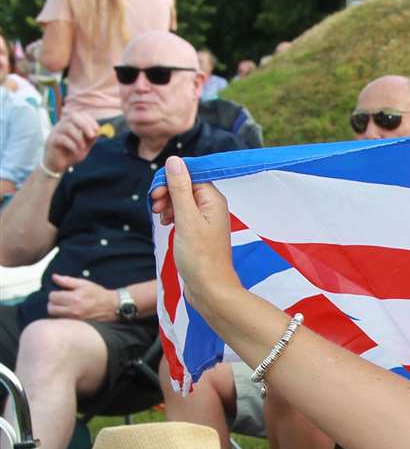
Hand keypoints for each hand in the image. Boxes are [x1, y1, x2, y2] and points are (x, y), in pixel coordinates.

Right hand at [41, 112, 99, 174]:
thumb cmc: (71, 153)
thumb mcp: (84, 146)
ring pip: (67, 127)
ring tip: (82, 147)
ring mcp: (55, 132)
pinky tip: (75, 151)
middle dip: (85, 125)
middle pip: (72, 116)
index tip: (98, 129)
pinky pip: (62, 138)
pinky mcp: (51, 141)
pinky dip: (72, 144)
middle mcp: (61, 125)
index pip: (79, 115)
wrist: (59, 165)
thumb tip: (99, 131)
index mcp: (70, 124)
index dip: (89, 120)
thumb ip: (90, 139)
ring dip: (79, 138)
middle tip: (92, 135)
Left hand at [46, 274, 115, 320]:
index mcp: (75, 298)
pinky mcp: (77, 323)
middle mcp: (74, 310)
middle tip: (60, 299)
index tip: (60, 292)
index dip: (54, 293)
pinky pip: (62, 320)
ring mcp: (75, 318)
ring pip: (55, 315)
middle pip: (51, 308)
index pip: (52, 296)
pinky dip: (62, 315)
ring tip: (64, 305)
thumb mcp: (84, 283)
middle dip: (53, 302)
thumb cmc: (98, 293)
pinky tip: (68, 311)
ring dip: (56, 309)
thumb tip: (54, 277)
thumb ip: (67, 280)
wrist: (111, 306)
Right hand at [152, 155, 242, 313]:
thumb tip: (175, 160)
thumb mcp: (186, 218)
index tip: (157, 192)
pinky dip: (172, 215)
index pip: (191, 174)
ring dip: (167, 203)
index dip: (171, 179)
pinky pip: (183, 213)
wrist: (209, 288)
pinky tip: (166, 223)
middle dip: (167, 191)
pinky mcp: (199, 231)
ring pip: (183, 199)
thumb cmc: (200, 256)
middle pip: (186, 185)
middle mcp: (213, 207)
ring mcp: (207, 219)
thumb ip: (180, 188)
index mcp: (214, 200)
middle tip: (155, 206)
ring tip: (160, 217)